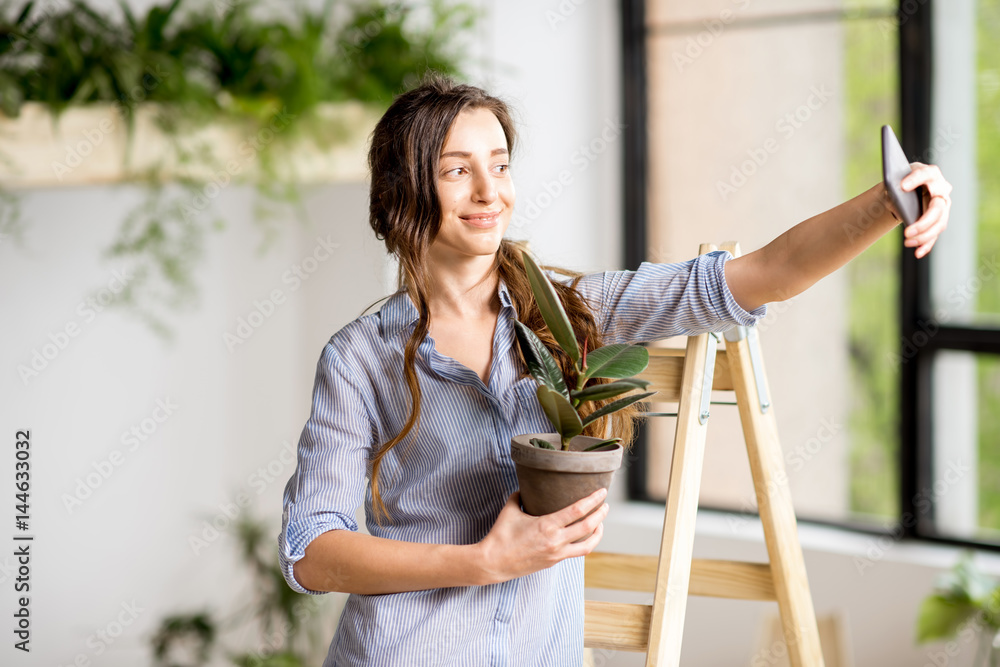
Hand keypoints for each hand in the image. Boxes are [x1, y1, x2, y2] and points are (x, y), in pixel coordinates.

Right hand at [475, 488, 608, 584]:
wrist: (493, 563)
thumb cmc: (500, 536)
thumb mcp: (510, 510)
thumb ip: (520, 496)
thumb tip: (526, 488)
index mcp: (547, 525)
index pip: (578, 510)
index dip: (593, 500)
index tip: (602, 492)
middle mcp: (556, 541)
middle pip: (588, 527)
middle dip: (601, 514)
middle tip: (605, 505)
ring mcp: (556, 554)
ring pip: (588, 545)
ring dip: (598, 533)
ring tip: (600, 523)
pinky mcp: (553, 562)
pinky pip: (576, 552)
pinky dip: (584, 543)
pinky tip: (584, 536)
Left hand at [899, 162, 951, 258]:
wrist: (902, 191)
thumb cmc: (900, 181)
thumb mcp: (895, 178)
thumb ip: (894, 182)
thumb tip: (895, 192)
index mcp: (931, 174)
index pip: (927, 175)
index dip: (916, 179)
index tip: (902, 186)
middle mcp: (942, 190)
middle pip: (938, 209)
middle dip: (923, 223)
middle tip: (906, 232)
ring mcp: (943, 206)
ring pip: (939, 224)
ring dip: (924, 236)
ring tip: (907, 242)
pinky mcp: (938, 220)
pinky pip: (935, 234)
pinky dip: (927, 245)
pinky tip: (918, 253)